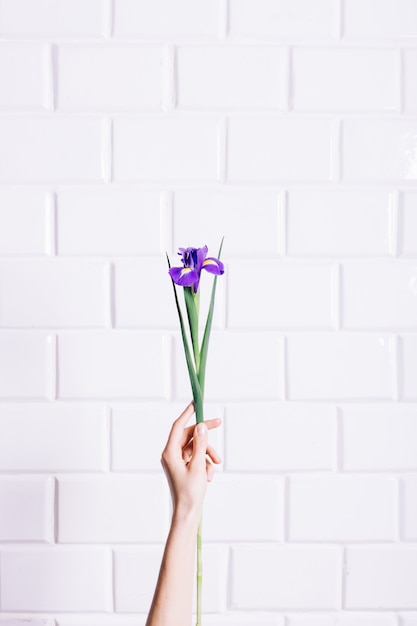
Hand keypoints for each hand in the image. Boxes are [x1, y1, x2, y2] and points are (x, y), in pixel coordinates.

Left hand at [161, 403, 221, 520]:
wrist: (187, 514)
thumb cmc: (190, 493)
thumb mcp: (198, 466)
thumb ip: (200, 444)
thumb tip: (201, 426)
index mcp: (170, 452)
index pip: (178, 426)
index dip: (187, 413)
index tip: (196, 403)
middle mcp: (171, 455)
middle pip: (189, 436)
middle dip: (205, 436)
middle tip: (219, 423)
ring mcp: (178, 462)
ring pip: (196, 447)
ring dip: (207, 454)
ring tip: (215, 465)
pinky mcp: (184, 468)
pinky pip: (197, 458)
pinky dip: (205, 464)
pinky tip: (209, 476)